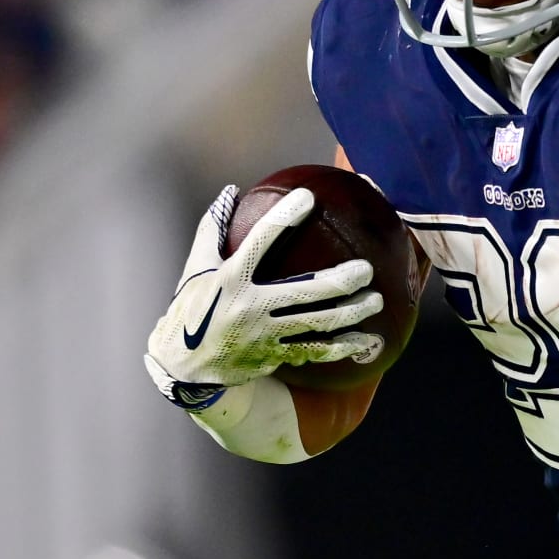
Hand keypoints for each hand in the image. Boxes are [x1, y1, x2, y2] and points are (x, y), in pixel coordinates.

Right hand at [143, 185, 383, 408]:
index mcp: (229, 280)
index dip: (283, 218)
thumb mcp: (195, 268)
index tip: (308, 198)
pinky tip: (367, 341)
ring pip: (315, 325)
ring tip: (376, 300)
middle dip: (339, 282)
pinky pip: (313, 352)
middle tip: (366, 269)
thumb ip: (213, 229)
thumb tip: (230, 191)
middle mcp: (248, 308)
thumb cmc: (191, 308)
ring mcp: (263, 336)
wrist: (182, 367)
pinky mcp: (272, 357)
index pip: (259, 242)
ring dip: (350, 314)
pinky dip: (342, 348)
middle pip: (303, 293)